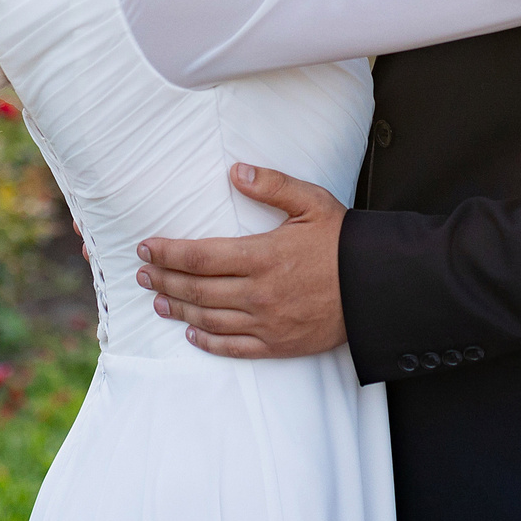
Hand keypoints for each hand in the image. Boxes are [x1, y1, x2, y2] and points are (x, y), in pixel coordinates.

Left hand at [136, 164, 347, 358]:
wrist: (379, 286)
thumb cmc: (345, 241)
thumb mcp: (312, 202)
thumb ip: (272, 185)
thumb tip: (236, 172)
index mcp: (263, 255)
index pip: (200, 256)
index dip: (168, 252)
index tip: (146, 247)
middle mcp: (259, 292)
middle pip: (197, 289)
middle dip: (164, 279)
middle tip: (141, 273)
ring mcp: (267, 322)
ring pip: (210, 319)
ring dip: (178, 310)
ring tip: (157, 300)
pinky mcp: (280, 344)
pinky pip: (235, 347)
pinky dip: (209, 342)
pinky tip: (192, 334)